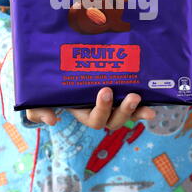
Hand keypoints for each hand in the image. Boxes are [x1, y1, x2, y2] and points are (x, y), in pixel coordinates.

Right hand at [26, 87, 154, 128]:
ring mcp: (111, 102)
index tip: (106, 90)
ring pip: (126, 113)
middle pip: (114, 120)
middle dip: (124, 111)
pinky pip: (133, 101)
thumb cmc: (46, 87)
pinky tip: (155, 97)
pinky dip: (144, 102)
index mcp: (82, 111)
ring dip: (138, 110)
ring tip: (148, 104)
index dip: (102, 109)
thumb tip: (52, 120)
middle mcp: (99, 109)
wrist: (53, 70)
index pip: (95, 119)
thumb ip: (37, 109)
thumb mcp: (37, 98)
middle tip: (132, 96)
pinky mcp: (119, 91)